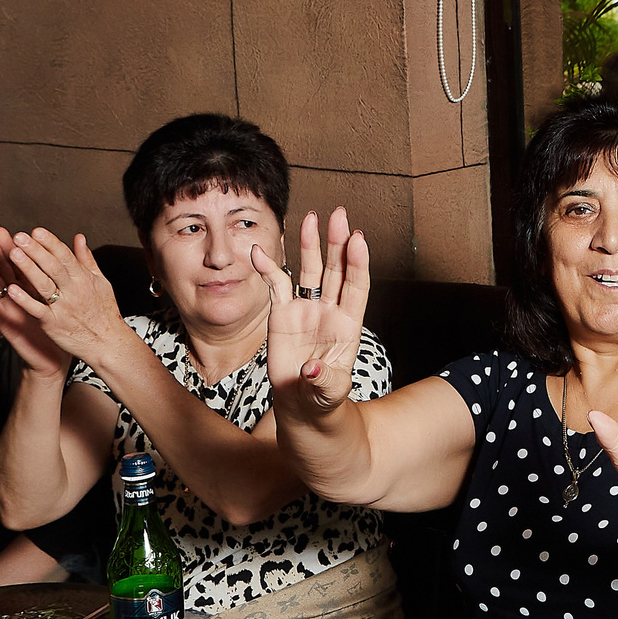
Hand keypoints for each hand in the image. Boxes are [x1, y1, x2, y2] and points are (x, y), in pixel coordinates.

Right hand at [0, 226, 69, 377]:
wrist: (53, 359)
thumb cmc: (56, 327)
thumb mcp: (59, 300)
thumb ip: (57, 278)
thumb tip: (59, 258)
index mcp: (29, 289)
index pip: (18, 264)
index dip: (11, 246)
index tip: (4, 228)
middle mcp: (16, 297)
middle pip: (3, 269)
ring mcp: (9, 310)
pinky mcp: (6, 325)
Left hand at [0, 228, 131, 368]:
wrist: (107, 343)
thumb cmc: (104, 313)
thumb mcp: (101, 282)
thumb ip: (86, 259)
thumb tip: (79, 238)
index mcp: (84, 279)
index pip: (65, 256)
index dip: (50, 242)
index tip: (36, 231)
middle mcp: (73, 291)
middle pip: (52, 266)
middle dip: (36, 250)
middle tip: (20, 237)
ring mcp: (63, 307)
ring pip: (43, 284)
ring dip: (28, 268)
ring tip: (14, 254)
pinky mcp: (53, 323)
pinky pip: (37, 309)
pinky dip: (25, 299)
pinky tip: (12, 289)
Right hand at [254, 209, 369, 418]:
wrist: (302, 404)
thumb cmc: (323, 397)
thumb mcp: (329, 393)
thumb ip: (324, 381)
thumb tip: (312, 371)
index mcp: (349, 324)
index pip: (357, 286)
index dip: (358, 263)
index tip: (358, 239)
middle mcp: (330, 311)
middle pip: (337, 270)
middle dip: (337, 242)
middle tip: (338, 214)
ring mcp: (307, 309)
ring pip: (311, 271)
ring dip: (311, 245)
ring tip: (310, 218)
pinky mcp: (283, 314)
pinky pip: (277, 286)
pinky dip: (269, 268)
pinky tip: (259, 252)